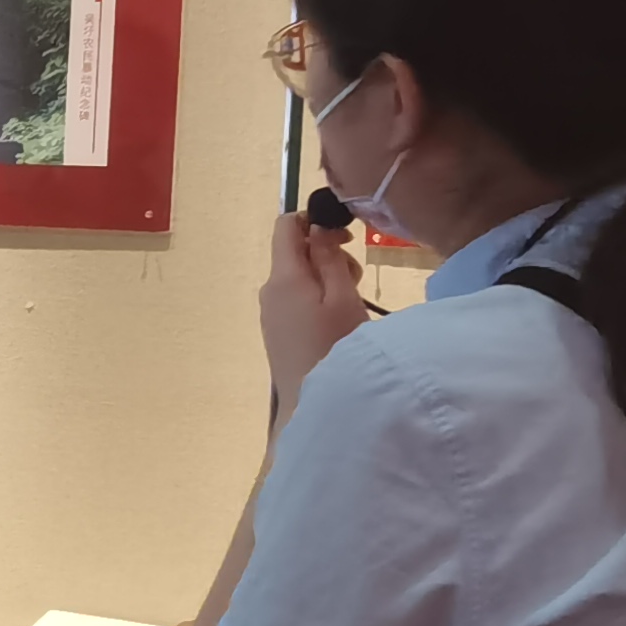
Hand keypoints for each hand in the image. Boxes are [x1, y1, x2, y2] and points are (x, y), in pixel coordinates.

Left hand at [260, 211, 368, 414]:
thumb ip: (328, 257)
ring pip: (297, 278)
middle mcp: (269, 290)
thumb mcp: (342, 297)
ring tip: (351, 301)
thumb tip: (316, 227)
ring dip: (325, 277)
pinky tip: (336, 320)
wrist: (314, 405)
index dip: (314, 221)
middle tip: (356, 277)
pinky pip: (294, 300)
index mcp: (282, 277)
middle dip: (326, 253)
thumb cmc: (336, 348)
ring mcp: (270, 313)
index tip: (345, 238)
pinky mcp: (277, 333)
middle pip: (294, 253)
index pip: (285, 226)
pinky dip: (316, 298)